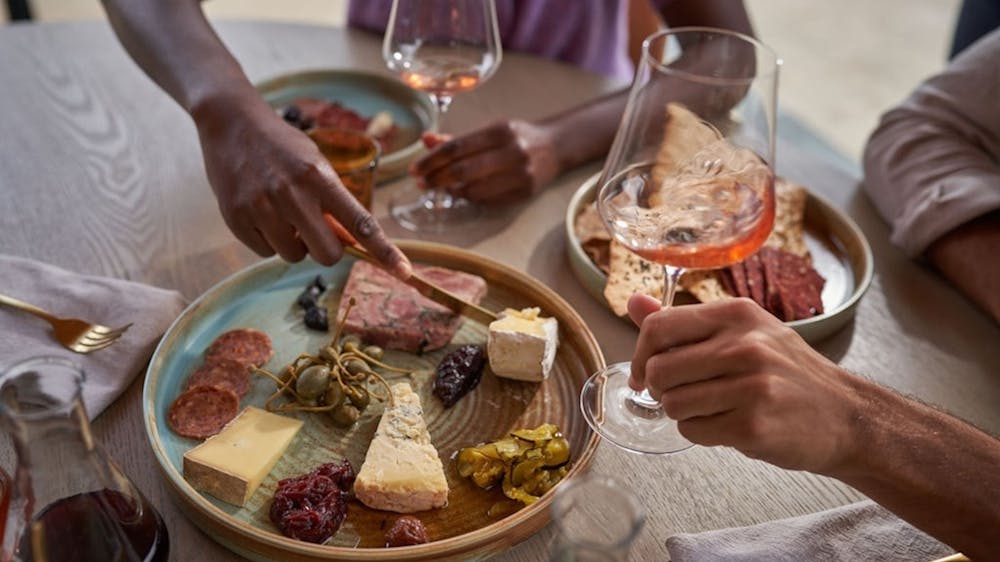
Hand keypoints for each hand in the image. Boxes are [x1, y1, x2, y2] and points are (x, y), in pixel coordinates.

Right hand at [193, 98, 409, 277]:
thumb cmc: (282, 146)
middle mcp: (292, 194)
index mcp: (319, 177)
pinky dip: (266, 240)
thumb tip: (348, 242)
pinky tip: (260, 212)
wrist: (232, 123)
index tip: (404, 271)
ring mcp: (261, 207)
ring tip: (281, 213)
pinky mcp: (236, 218)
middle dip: (326, 250)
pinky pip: (264, 252)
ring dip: (293, 244)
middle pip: (327, 253)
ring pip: (292, 256)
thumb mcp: (315, 164)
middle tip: (315, 231)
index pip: (361, 223)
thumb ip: (333, 201)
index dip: (384, 251)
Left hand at [410, 120, 558, 203]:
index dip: (432, 160)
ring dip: (451, 190)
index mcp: (500, 131)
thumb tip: (425, 140)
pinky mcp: (524, 193)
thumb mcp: (489, 131)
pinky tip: (460, 192)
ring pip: (474, 189)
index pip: (457, 147)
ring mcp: (520, 175)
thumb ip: (457, 139)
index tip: (415, 168)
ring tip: (438, 186)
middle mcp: (512, 152)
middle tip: (420, 183)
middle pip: (463, 170)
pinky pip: (487, 200)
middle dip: (436, 178)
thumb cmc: (516, 138)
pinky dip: (469, 197)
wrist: (555, 148)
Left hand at [627, 295, 864, 473]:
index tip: (642, 372)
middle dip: (660, 389)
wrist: (846, 415)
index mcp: (737, 314)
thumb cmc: (787, 373)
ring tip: (713, 408)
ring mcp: (750, 386)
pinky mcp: (752, 425)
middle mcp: (744, 345)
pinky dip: (701, 433)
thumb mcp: (743, 332)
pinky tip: (728, 425)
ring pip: (671, 404)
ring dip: (682, 413)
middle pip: (658, 370)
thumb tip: (634, 302)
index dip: (639, 354)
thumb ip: (684, 322)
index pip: (658, 327)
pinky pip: (692, 431)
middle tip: (683, 393)